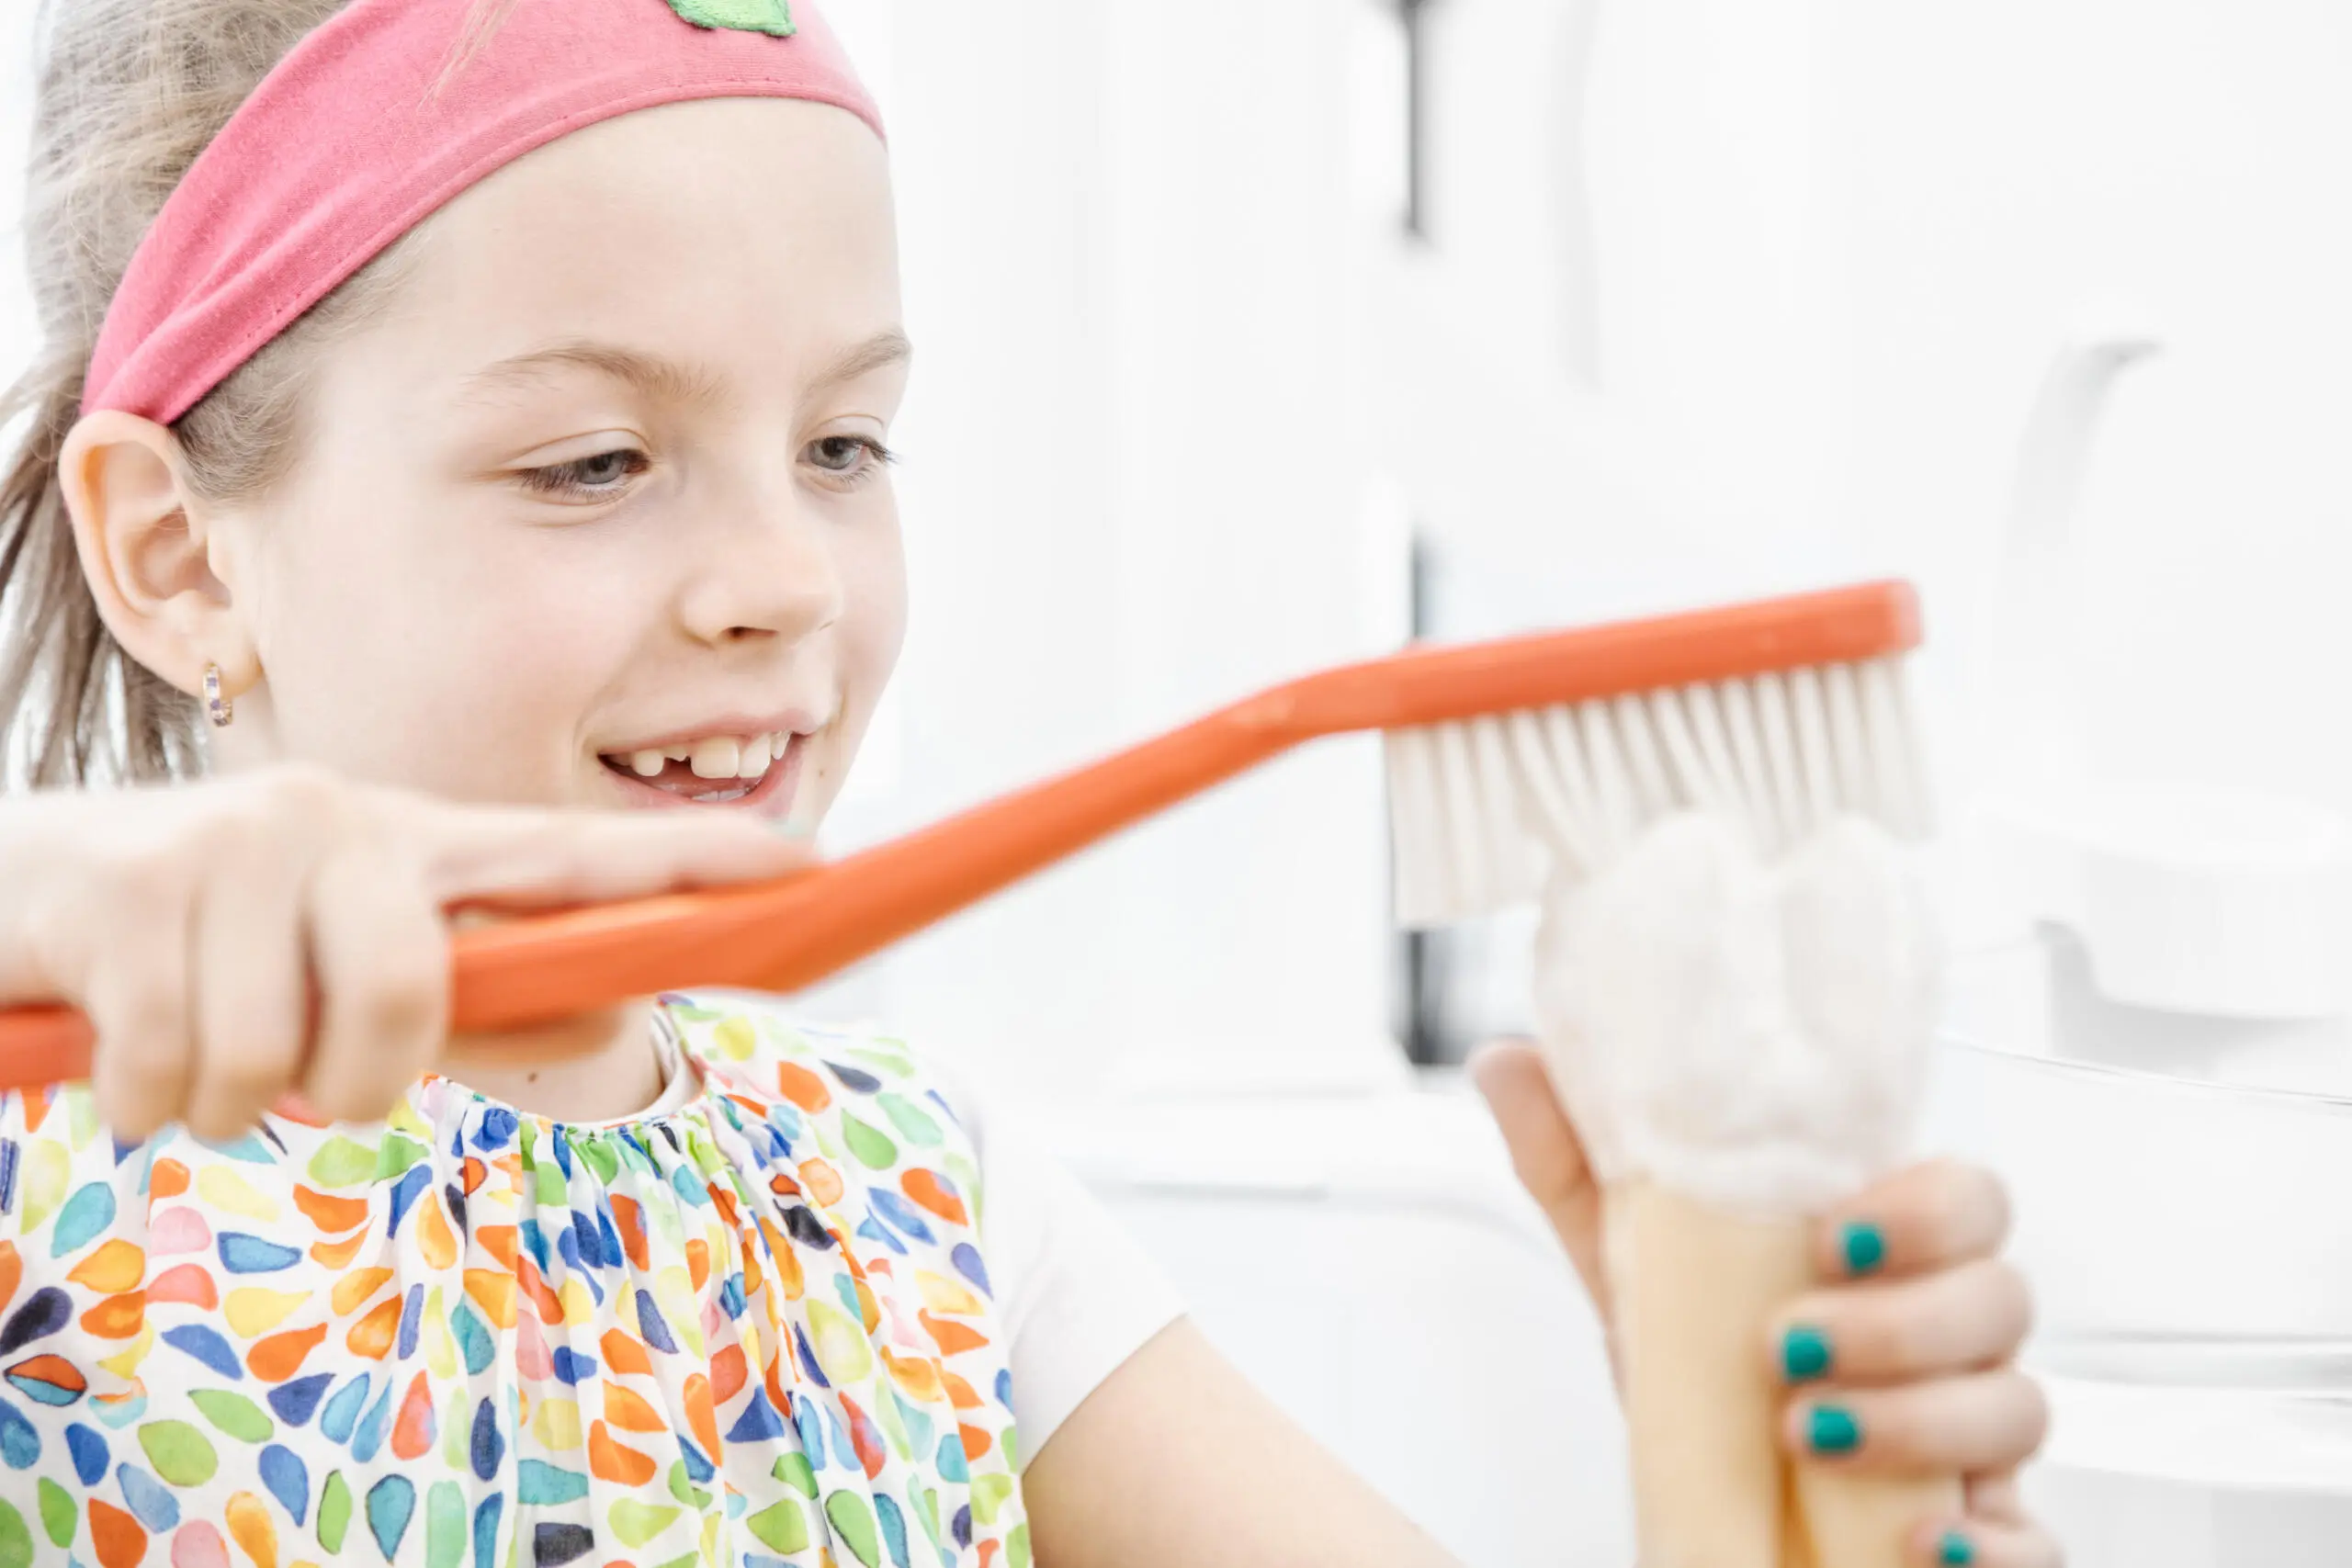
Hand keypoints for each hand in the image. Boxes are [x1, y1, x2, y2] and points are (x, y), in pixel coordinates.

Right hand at [0, 764, 814, 1139]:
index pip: (578, 852)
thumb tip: (600, 1025)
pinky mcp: (130, 887)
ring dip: (229, 1101)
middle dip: (348, 1085)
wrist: (11, 894)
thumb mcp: (335, 969)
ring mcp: (235, 841)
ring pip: (284, 1057)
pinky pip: (178, 1069)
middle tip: (292, 1077)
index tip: (807, 871)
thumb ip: (460, 1003)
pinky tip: (121, 1050)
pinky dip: (146, 1102)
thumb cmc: (199, 948)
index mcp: (413, 845)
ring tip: (189, 1049)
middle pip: (412, 1000)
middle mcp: (342, 820)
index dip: (694, 860)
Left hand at [1471, 1037, 2060, 1567]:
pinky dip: (1991, 1548)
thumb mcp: (1635, 1273)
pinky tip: (1923, 1541)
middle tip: (1787, 1347)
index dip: (1927, 1208)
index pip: (1969, 1198)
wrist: (1714, 1510)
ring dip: (1919, 1424)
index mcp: (1892, 1259)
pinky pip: (2037, 1542)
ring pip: (2022, 1411)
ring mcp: (1979, 1440)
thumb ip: (1580, 1169)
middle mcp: (1952, 1342)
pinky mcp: (1990, 1537)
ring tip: (1806, 1436)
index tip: (1834, 1235)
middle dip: (1902, 1321)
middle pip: (2004, 1296)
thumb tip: (1509, 1061)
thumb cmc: (1707, 1376)